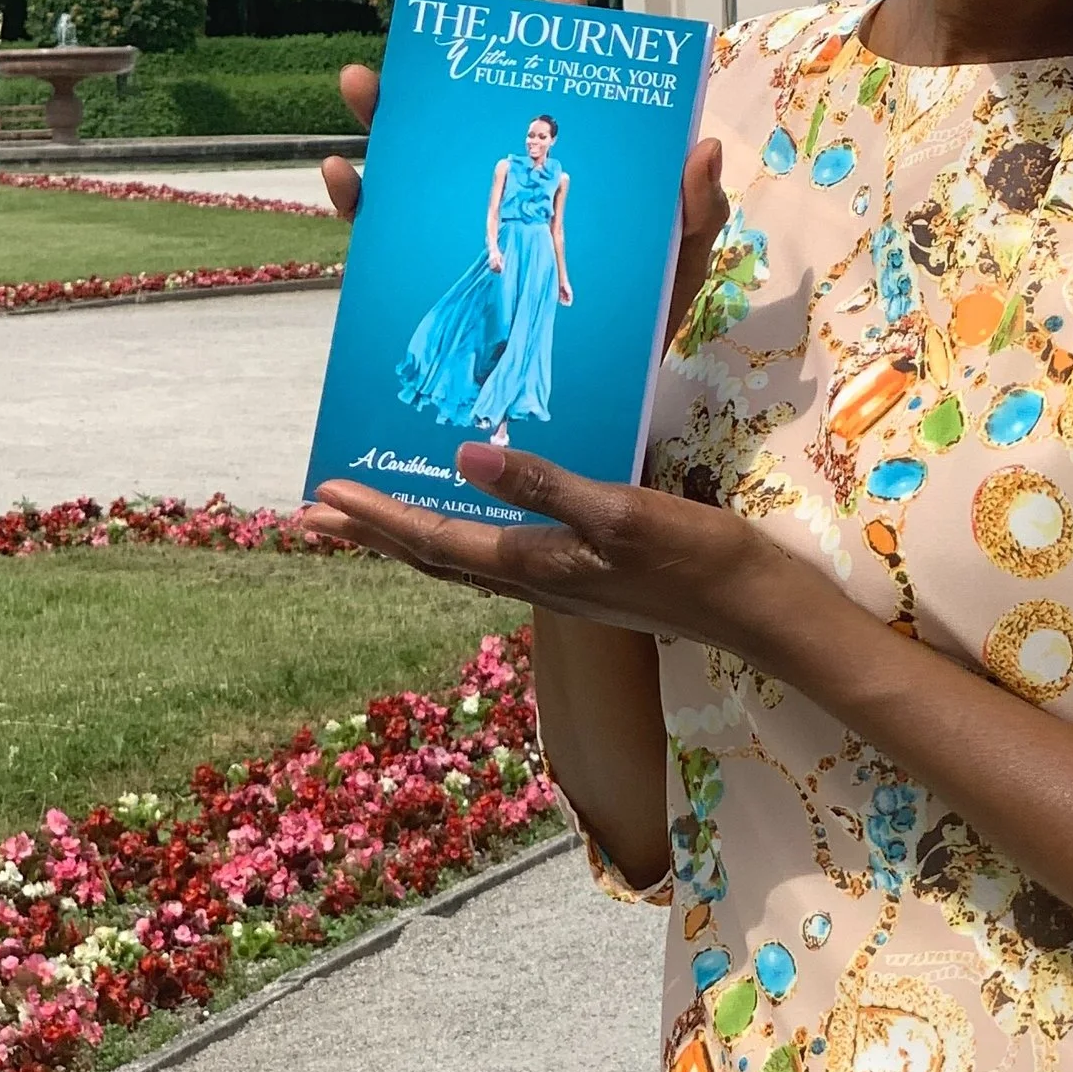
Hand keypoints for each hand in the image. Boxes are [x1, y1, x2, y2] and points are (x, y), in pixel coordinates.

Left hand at [300, 449, 795, 650]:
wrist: (757, 612)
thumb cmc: (696, 560)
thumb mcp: (623, 512)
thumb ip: (547, 486)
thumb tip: (466, 459)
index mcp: (534, 566)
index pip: (434, 542)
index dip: (375, 521)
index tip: (321, 496)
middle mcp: (534, 582)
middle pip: (435, 557)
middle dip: (372, 534)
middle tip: (314, 512)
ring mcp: (560, 584)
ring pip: (464, 558)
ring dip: (410, 537)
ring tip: (370, 516)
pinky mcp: (586, 576)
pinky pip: (502, 553)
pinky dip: (463, 534)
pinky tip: (472, 518)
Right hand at [320, 0, 729, 350]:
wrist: (614, 385)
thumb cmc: (651, 306)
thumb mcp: (683, 255)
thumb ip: (698, 207)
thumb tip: (702, 148)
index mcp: (583, 168)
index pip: (573, 92)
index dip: (567, 35)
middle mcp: (521, 181)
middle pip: (476, 112)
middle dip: (444, 69)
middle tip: (425, 33)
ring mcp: (477, 217)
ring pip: (419, 158)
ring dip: (383, 118)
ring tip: (362, 85)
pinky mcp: (443, 263)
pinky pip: (388, 228)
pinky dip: (359, 198)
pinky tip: (342, 174)